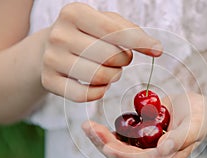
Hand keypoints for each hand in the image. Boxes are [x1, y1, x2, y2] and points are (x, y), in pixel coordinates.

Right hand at [41, 3, 161, 101]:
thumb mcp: (105, 22)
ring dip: (113, 76)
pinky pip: (84, 95)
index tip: (158, 51)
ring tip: (110, 70)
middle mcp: (59, 34)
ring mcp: (51, 59)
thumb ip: (130, 31)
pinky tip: (100, 85)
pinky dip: (99, 92)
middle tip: (120, 59)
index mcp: (74, 13)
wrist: (49, 48)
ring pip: (99, 77)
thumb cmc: (86, 34)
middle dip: (123, 60)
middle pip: (109, 56)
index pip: (115, 31)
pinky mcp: (48, 81)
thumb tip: (156, 48)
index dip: (140, 43)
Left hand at [82, 92, 206, 157]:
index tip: (106, 145)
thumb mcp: (195, 122)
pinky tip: (97, 127)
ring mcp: (147, 149)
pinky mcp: (140, 140)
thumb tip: (164, 148)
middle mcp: (156, 157)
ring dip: (102, 140)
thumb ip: (182, 137)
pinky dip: (107, 135)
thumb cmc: (198, 115)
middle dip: (106, 145)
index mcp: (170, 157)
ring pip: (120, 152)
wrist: (196, 109)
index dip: (124, 154)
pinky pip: (120, 141)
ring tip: (88, 127)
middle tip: (89, 128)